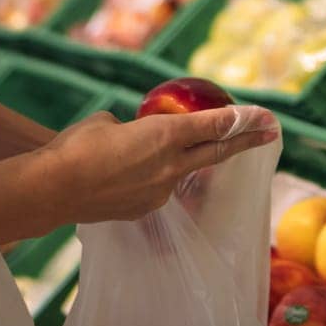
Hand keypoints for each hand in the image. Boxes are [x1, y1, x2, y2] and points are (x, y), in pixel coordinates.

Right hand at [39, 107, 278, 224]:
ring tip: (147, 154)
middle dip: (245, 141)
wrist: (54, 189)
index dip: (241, 119)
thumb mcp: (107, 122)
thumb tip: (131, 137)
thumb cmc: (76, 146)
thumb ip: (130, 128)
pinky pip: (155, 188)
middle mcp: (170, 165)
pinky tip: (122, 174)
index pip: (213, 126)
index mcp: (164, 135)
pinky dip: (149, 178)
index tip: (264, 116)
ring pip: (180, 171)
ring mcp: (159, 191)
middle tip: (271, 132)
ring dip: (180, 161)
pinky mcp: (144, 210)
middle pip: (216, 152)